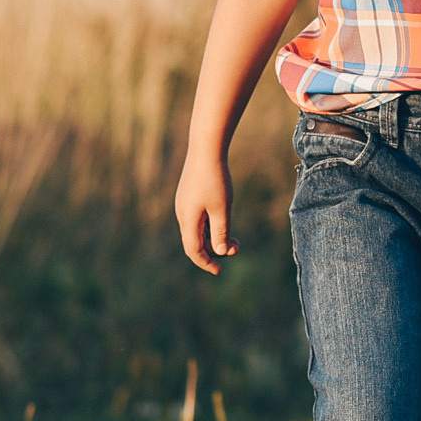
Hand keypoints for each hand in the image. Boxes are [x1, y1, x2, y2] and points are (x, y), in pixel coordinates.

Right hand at [174, 149, 235, 273]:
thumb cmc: (215, 179)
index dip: (206, 262)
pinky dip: (211, 226)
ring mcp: (185, 204)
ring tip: (235, 239)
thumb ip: (221, 232)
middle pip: (196, 241)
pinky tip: (224, 221)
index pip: (193, 250)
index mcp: (188, 220)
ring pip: (198, 230)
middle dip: (216, 249)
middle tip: (238, 247)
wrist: (206, 149)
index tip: (219, 271)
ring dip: (215, 237)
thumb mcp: (221, 209)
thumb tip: (219, 252)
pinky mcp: (189, 195)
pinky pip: (198, 219)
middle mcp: (182, 214)